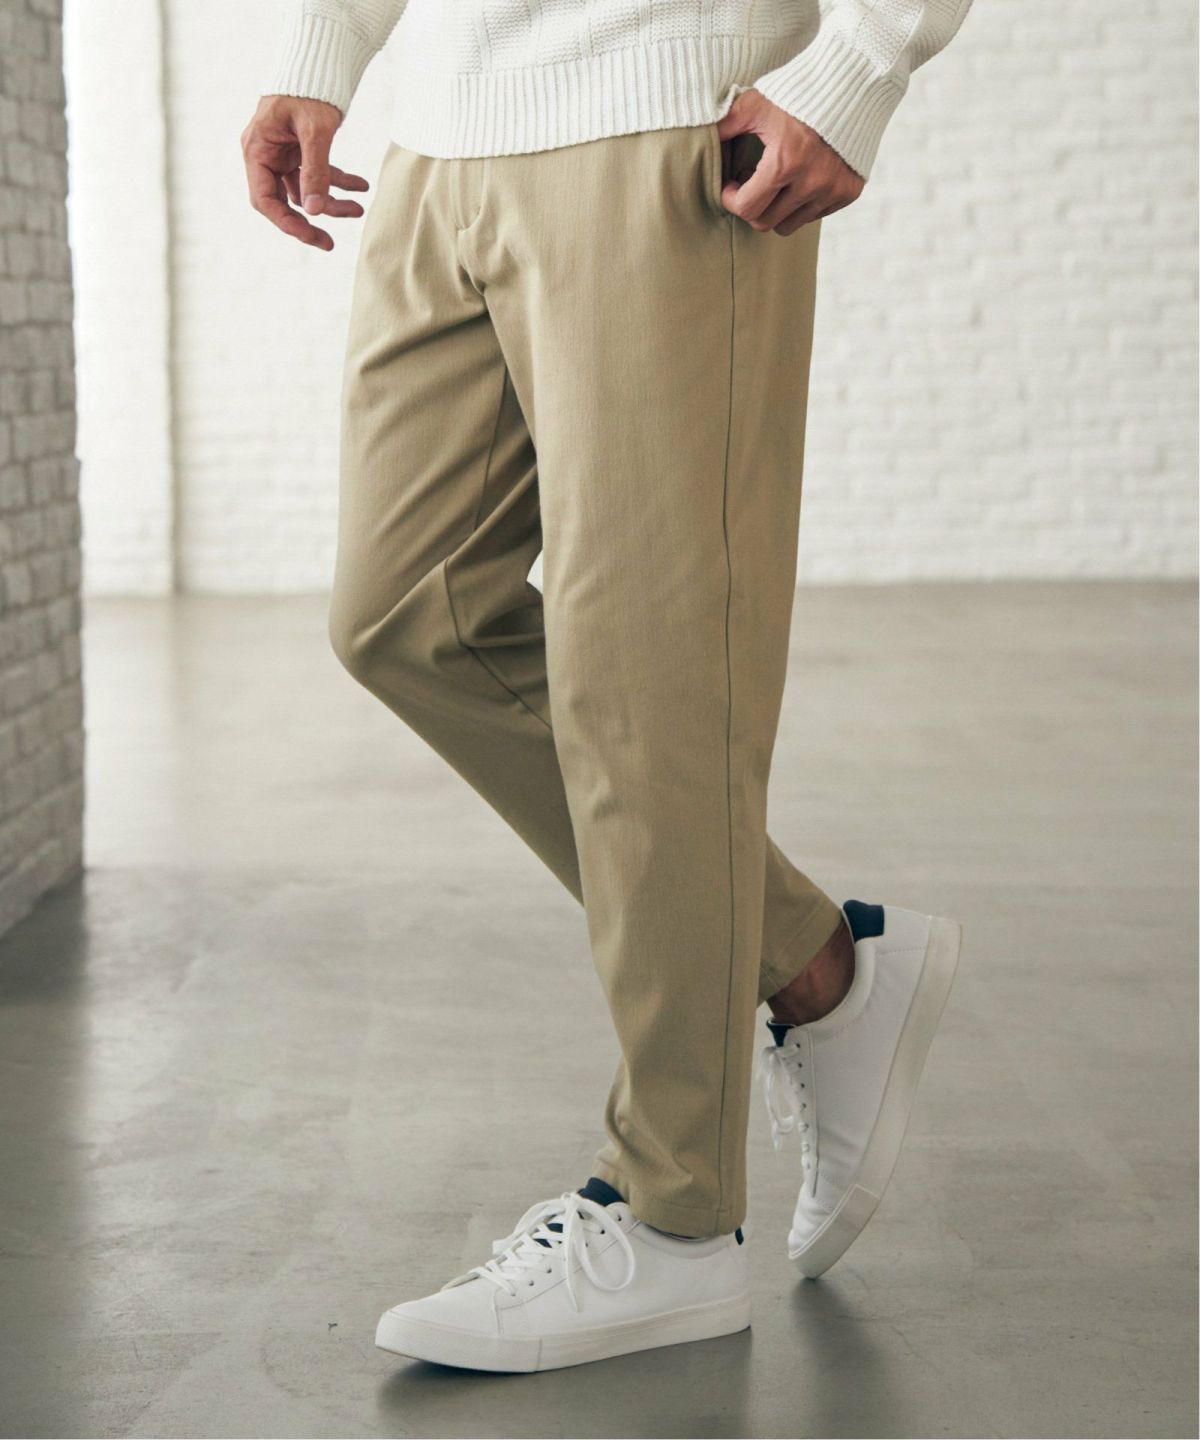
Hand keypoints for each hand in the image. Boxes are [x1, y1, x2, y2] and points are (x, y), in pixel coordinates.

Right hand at [241, 95, 368, 250]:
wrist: (320, 59)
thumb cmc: (310, 88)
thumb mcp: (315, 131)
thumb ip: (315, 172)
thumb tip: (316, 212)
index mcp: (257, 149)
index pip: (264, 199)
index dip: (286, 223)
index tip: (311, 235)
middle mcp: (266, 154)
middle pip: (283, 201)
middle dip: (310, 221)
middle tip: (330, 243)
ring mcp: (283, 154)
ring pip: (305, 191)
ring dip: (332, 202)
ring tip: (360, 208)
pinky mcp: (300, 150)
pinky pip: (318, 175)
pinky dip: (339, 182)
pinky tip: (361, 187)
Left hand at [716, 89, 863, 234]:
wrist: (853, 81)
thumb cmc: (797, 91)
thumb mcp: (755, 103)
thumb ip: (724, 125)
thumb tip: (698, 138)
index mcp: (785, 163)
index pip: (747, 208)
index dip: (731, 200)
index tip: (730, 186)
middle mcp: (811, 183)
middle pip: (765, 223)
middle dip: (752, 207)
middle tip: (751, 183)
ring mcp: (832, 190)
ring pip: (789, 225)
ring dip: (776, 209)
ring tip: (775, 182)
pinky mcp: (848, 192)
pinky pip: (814, 215)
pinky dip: (802, 203)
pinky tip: (800, 178)